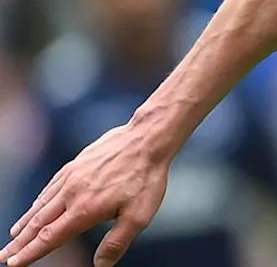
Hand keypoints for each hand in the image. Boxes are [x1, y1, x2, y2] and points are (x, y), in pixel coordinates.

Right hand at [1, 125, 170, 266]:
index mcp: (84, 210)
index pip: (50, 237)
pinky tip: (37, 205)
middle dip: (19, 242)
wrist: (147, 138)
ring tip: (14, 235)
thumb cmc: (146, 177)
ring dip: (25, 222)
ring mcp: (71, 176)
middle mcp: (71, 193)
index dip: (31, 253)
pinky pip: (51, 187)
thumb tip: (101, 265)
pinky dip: (39, 200)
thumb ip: (117, 242)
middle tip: (2, 256)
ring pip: (42, 204)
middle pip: (38, 223)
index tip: (14, 264)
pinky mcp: (75, 164)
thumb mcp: (139, 216)